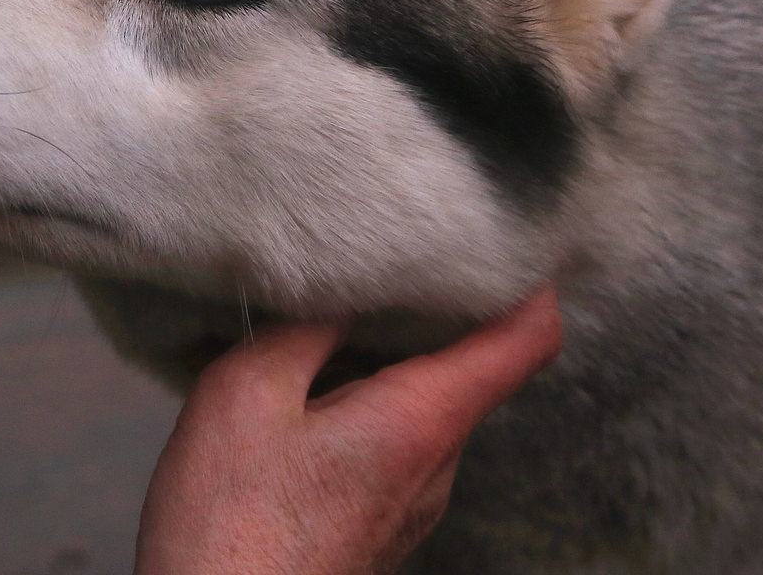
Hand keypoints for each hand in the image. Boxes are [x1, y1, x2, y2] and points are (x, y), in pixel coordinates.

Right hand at [133, 287, 562, 574]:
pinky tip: (307, 394)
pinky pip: (397, 444)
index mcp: (423, 418)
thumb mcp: (246, 394)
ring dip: (392, 361)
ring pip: (430, 405)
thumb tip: (344, 287)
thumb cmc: (231, 522)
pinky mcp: (383, 524)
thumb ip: (306, 329)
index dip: (531, 281)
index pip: (528, 339)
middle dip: (438, 311)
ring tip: (331, 323)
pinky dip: (367, 404)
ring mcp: (416, 502)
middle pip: (476, 366)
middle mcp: (439, 463)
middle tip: (391, 259)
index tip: (511, 238)